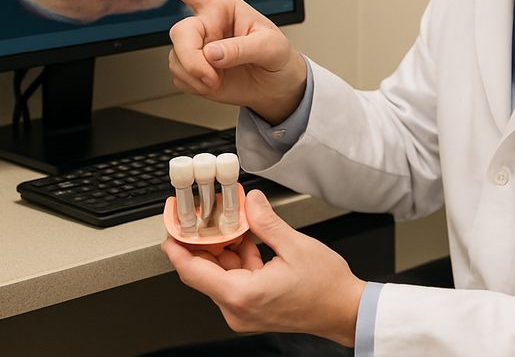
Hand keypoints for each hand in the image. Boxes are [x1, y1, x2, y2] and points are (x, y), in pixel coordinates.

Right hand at [137, 0, 307, 122]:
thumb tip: (212, 54)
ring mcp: (197, 47)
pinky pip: (178, 76)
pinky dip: (193, 85)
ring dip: (195, 75)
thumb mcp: (271, 48)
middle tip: (210, 78)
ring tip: (219, 80)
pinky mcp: (192, 69)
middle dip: (190, 58)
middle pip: (180, 32)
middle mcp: (207, 25)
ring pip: (176, 58)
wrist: (275, 86)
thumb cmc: (277, 57)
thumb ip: (243, 48)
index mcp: (224, 8)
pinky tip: (212, 83)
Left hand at [163, 190, 365, 345]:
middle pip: (204, 272)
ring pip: (220, 276)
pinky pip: (234, 282)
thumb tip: (250, 202)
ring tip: (234, 222)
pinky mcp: (252, 310)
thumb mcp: (295, 246)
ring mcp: (244, 312)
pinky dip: (237, 260)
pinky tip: (248, 239)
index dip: (177, 247)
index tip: (171, 228)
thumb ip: (266, 222)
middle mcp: (237, 309)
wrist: (344, 310)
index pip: (192, 271)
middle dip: (204, 242)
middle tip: (206, 215)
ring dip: (224, 249)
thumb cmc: (325, 287)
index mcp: (242, 295)